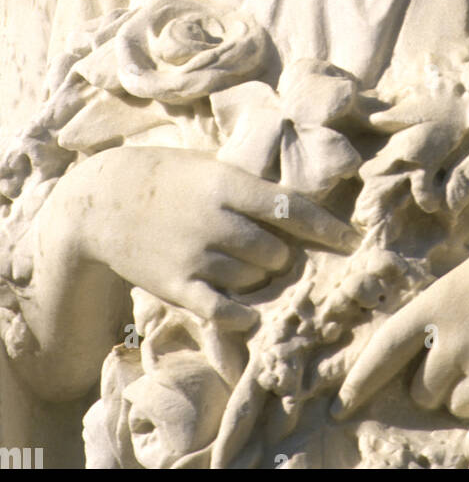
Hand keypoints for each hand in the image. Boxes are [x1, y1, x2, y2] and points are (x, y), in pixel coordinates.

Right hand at [59, 145, 355, 329]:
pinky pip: (222, 309)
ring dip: (260, 279)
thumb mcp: (209, 168)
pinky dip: (242, 313)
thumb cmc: (166, 178)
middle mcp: (216, 220)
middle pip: (276, 252)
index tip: (353, 241)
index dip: (327, 227)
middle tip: (277, 255)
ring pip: (253, 279)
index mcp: (227, 185)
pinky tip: (251, 312)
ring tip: (248, 270)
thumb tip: (299, 207)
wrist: (101, 201)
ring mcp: (195, 255)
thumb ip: (248, 187)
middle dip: (284, 256)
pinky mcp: (176, 284)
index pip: (291, 208)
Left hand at [333, 216, 468, 453]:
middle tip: (457, 365)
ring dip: (466, 399)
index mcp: (436, 303)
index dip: (359, 381)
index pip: (383, 350)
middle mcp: (454, 340)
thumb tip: (429, 339)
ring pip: (456, 409)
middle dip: (432, 385)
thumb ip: (446, 305)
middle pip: (421, 391)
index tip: (341, 405)